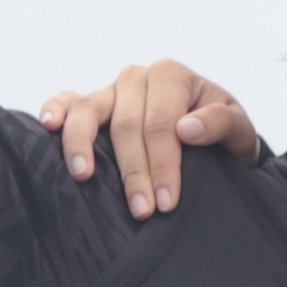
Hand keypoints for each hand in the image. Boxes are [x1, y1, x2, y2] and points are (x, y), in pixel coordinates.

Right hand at [41, 58, 267, 219]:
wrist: (212, 135)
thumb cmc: (221, 133)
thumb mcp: (238, 128)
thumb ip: (220, 123)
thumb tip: (188, 129)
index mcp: (172, 76)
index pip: (162, 123)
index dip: (164, 163)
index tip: (167, 201)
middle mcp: (137, 78)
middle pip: (127, 125)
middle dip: (135, 171)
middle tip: (142, 210)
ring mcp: (111, 90)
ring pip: (88, 111)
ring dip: (83, 144)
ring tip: (84, 176)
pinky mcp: (92, 103)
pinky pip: (67, 101)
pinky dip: (54, 110)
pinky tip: (48, 127)